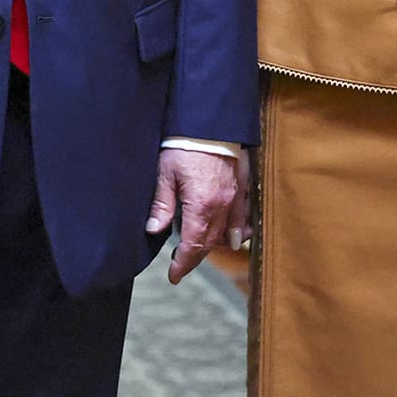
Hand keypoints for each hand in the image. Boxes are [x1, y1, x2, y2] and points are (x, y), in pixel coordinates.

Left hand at [152, 147, 250, 286]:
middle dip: (195, 257)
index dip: (183, 264)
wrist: (209, 121)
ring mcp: (236, 198)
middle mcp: (222, 207)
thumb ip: (161, 205)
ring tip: (199, 250)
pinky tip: (231, 236)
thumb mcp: (165, 174)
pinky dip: (236, 231)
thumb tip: (153, 230)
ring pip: (228, 234)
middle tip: (180, 264)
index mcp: (201, 206)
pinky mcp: (243, 187)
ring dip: (214, 245)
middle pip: (210, 243)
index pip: (193, 246)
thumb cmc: (184, 145)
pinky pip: (243, 217)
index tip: (173, 275)